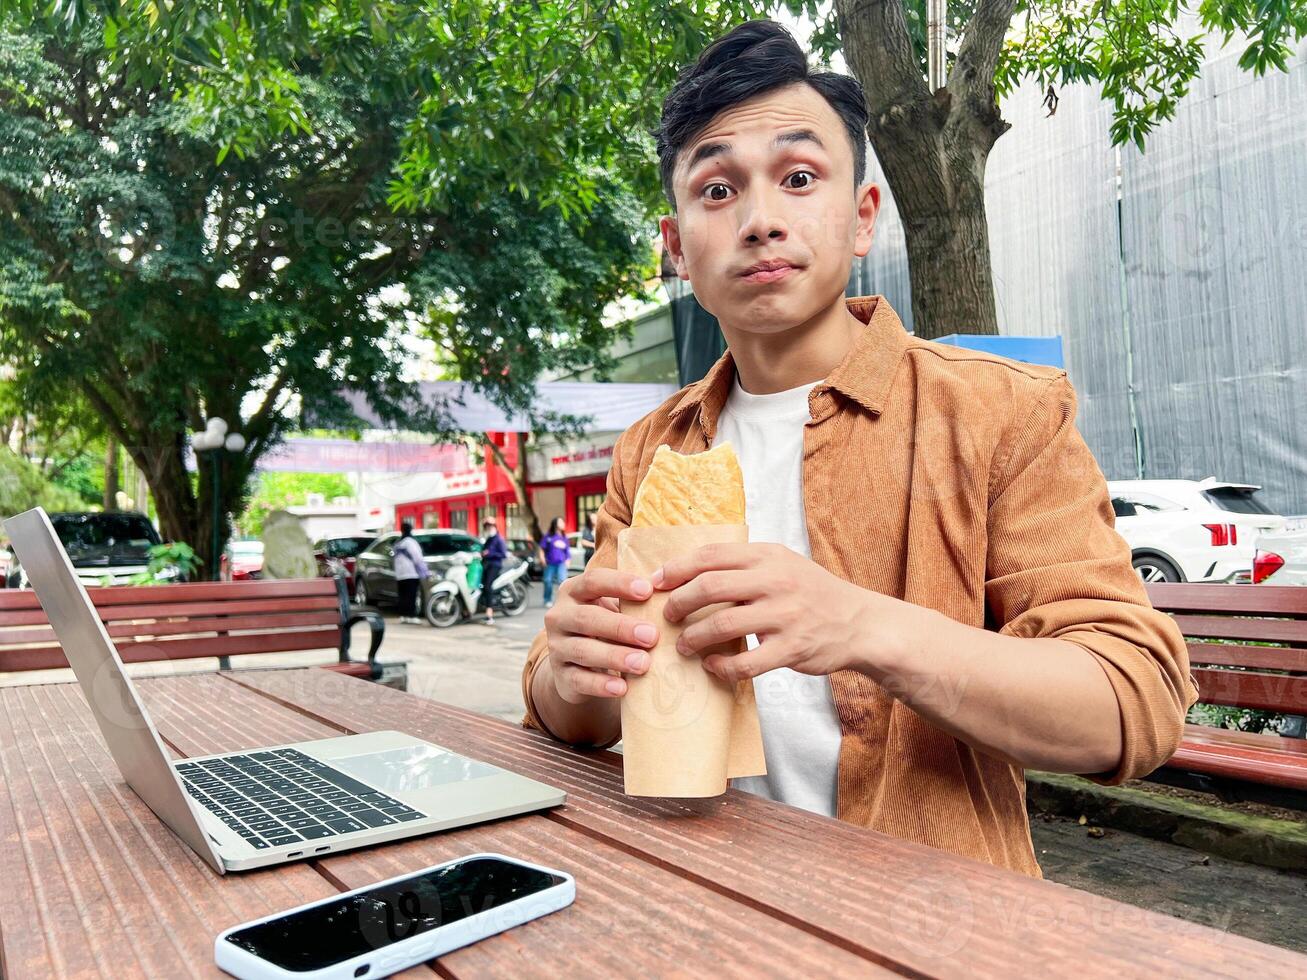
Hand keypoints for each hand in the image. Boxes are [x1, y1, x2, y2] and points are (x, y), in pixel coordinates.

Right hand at [542, 566, 661, 703]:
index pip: (593, 580)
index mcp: (573, 591)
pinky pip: (579, 680)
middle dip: (621, 627)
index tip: (648, 591)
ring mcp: (556, 647)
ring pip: (583, 650)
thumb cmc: (604, 628)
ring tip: (643, 663)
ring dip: (615, 656)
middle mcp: (559, 616)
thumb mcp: (613, 609)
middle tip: (651, 636)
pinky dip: (601, 684)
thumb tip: (671, 596)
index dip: (619, 583)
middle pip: (587, 618)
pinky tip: (622, 687)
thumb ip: (632, 602)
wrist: (578, 665)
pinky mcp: (560, 675)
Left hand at [655, 542, 881, 682]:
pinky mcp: (792, 648)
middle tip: (667, 615)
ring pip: (722, 624)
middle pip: (709, 586)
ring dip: (694, 637)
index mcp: (768, 556)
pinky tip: (711, 666)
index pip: (712, 555)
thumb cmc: (812, 593)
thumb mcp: (782, 564)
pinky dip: (722, 667)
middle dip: (679, 602)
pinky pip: (746, 662)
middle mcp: (776, 581)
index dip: (677, 568)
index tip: (656, 582)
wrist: (859, 622)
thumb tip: (690, 572)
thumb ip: (744, 565)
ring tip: (683, 645)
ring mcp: (785, 615)